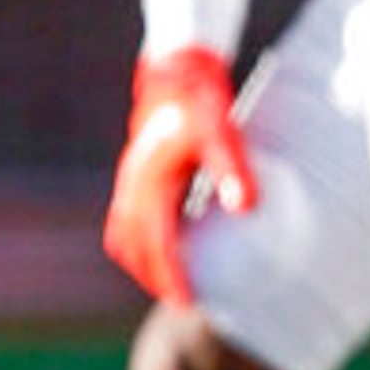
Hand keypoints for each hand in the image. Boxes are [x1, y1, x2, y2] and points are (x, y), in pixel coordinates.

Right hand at [104, 46, 256, 305]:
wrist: (175, 67)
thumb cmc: (199, 99)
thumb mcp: (221, 132)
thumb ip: (233, 171)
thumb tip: (246, 210)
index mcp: (150, 183)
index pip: (155, 243)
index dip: (170, 276)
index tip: (187, 301)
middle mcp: (133, 186)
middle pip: (129, 246)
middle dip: (152, 277)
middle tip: (182, 301)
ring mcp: (129, 181)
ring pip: (122, 235)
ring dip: (141, 261)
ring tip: (170, 281)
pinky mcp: (135, 175)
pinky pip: (127, 220)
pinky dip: (141, 241)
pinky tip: (169, 244)